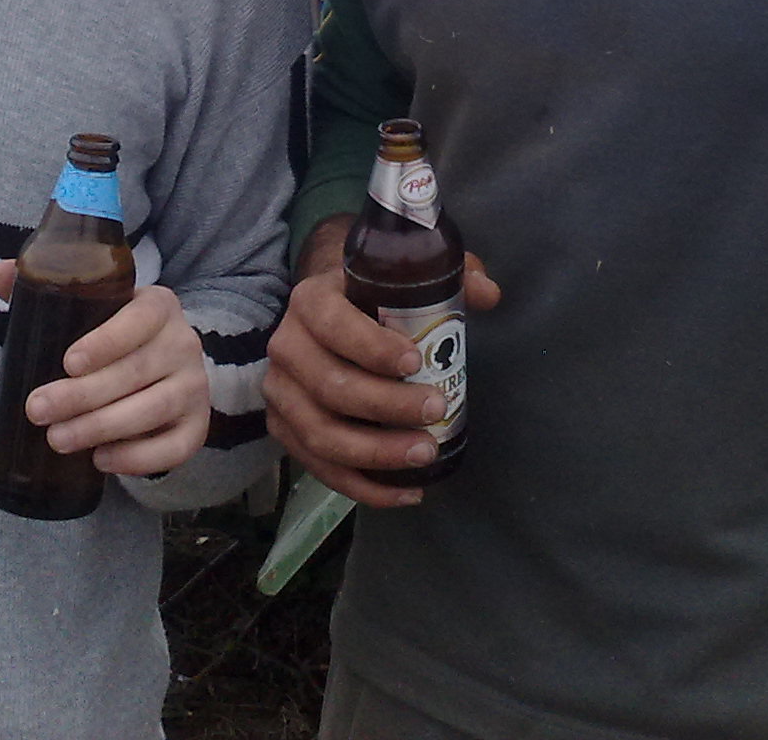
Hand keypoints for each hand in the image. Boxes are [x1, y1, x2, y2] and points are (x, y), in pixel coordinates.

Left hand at [0, 265, 208, 475]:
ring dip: (102, 427)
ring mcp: (194, 387)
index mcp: (159, 306)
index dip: (106, 341)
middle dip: (83, 395)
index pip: (139, 319)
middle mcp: (184, 343)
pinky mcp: (197, 426)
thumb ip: (44, 287)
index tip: (68, 362)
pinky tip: (101, 460)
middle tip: (38, 409)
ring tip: (58, 439)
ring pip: (153, 409)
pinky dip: (138, 458)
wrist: (162, 369)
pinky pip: (175, 447)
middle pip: (137, 371)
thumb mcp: (86, 307)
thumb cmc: (111, 336)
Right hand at [263, 215, 500, 507]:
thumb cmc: (374, 296)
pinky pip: (320, 468)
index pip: (334, 325)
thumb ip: (452, 275)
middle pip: (331, 386)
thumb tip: (488, 294)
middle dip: (387, 406)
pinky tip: (407, 491)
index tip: (415, 362)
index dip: (372, 347)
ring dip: (377, 452)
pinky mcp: (284, 429)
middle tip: (437, 408)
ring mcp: (280, 392)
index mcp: (311, 300)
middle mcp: (286, 346)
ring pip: (321, 434)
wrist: (329, 314)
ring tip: (426, 453)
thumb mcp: (409, 275)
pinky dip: (364, 487)